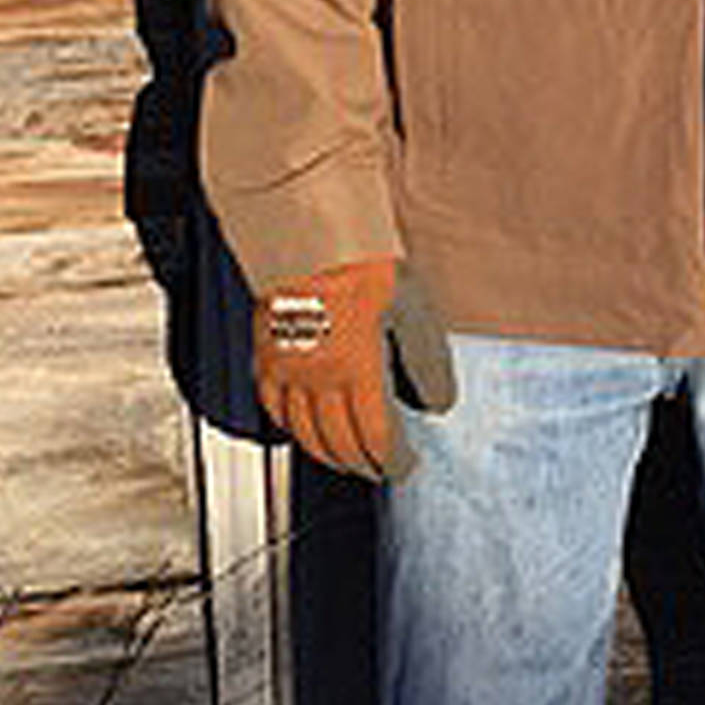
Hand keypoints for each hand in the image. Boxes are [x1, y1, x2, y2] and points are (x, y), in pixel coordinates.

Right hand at [253, 257, 455, 479]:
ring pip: (303, 431)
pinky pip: (272, 406)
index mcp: (358, 371)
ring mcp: (288, 369)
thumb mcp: (412, 312)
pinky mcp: (267, 354)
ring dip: (326, 453)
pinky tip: (299, 428)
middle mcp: (319, 379)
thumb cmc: (361, 265)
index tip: (404, 466)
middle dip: (361, 464)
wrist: (308, 234)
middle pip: (338, 442)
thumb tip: (437, 403)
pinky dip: (289, 426)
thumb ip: (426, 363)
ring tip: (343, 459)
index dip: (392, 460)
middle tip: (376, 470)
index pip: (376, 437)